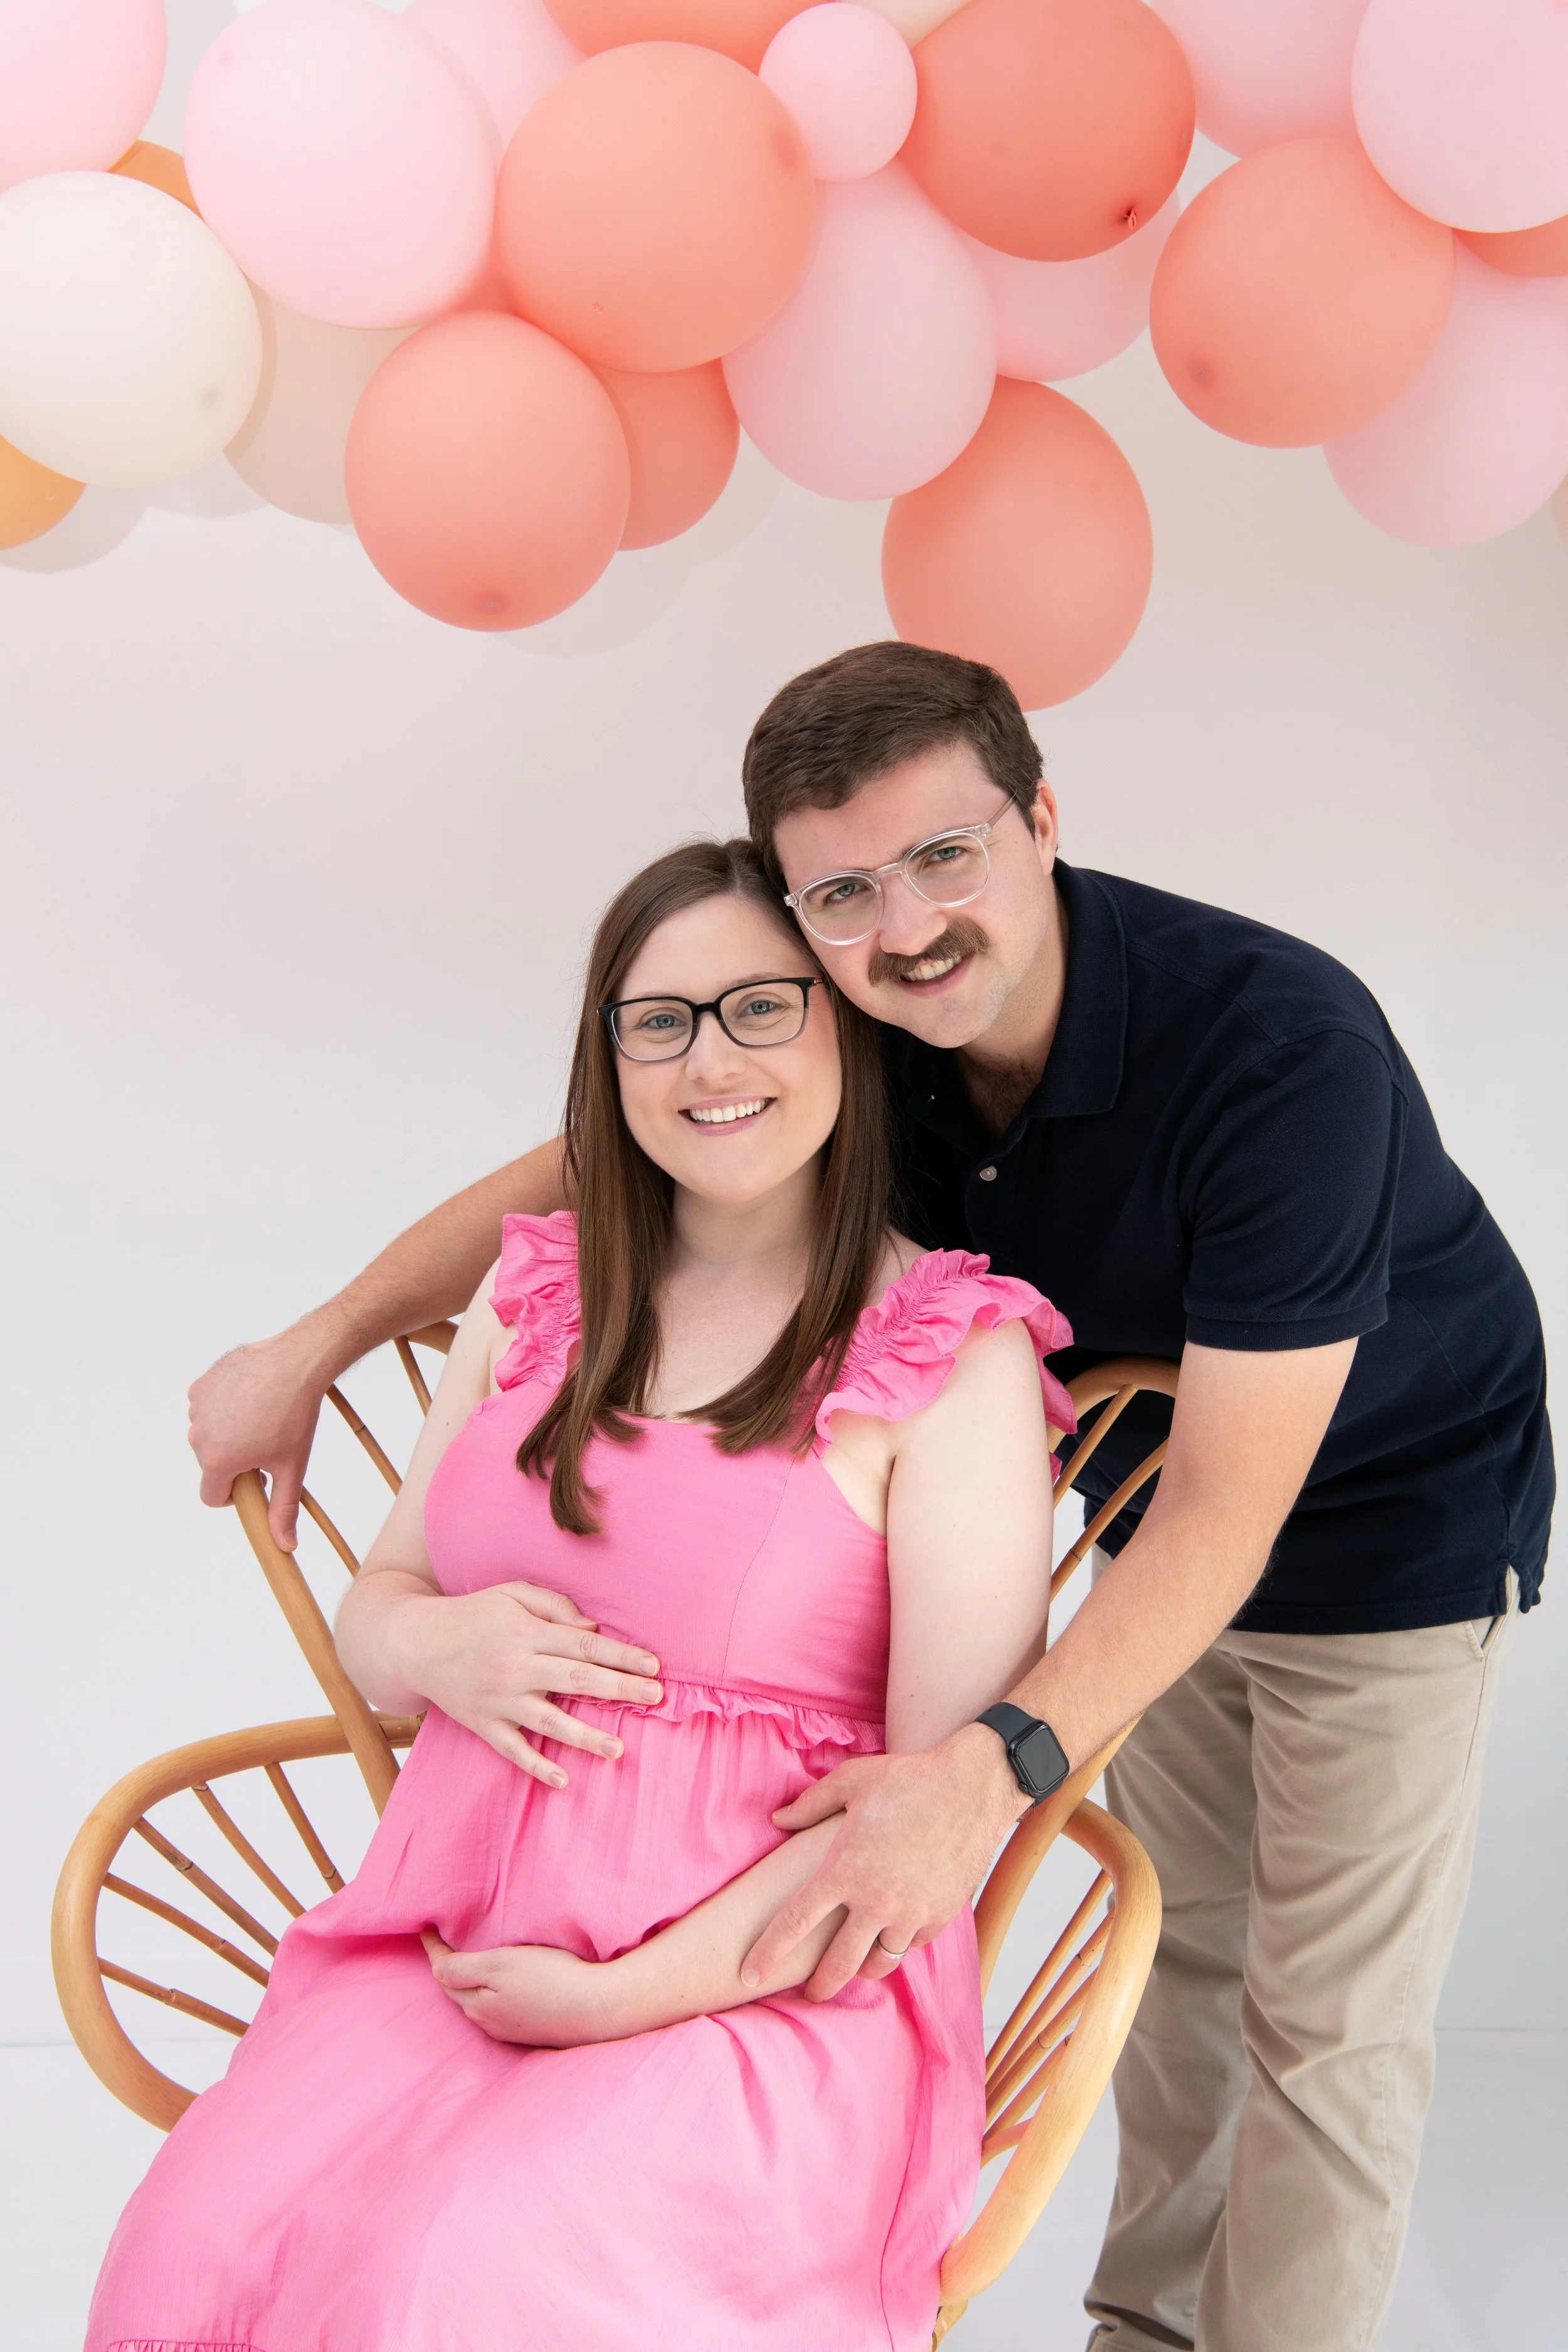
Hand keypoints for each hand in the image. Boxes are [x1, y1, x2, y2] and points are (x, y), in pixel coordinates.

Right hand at [188, 1320, 338, 1551]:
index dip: (235, 1494)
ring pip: (209, 1434)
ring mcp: (197, 1407)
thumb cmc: (295, 1416)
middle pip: (211, 1464)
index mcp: (216, 1461)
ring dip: (228, 1433)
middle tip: (266, 1443)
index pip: (212, 1497)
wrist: (298, 1362)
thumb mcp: (292, 1467)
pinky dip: (224, 1407)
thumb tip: (285, 1546)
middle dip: (234, 1460)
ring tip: (261, 1417)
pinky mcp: (201, 1384)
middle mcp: (199, 1435)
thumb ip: (282, 1509)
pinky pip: (207, 1407)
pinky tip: (250, 1398)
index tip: (256, 1478)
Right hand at [393, 1579, 662, 1786]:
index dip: (620, 1655)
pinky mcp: (483, 1724)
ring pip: (548, 1721)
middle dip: (619, 1688)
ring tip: (618, 1749)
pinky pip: (512, 1750)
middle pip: (575, 1679)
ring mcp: (498, 1700)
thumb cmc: (472, 1614)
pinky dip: (536, 1766)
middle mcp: (515, 1667)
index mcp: (526, 1633)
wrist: (415, 1643)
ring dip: (585, 1736)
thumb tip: (592, 1629)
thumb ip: (554, 1606)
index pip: (583, 1645)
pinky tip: (563, 1780)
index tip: (654, 1665)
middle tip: (656, 1697)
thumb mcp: (511, 1594)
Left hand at [423, 1929, 615, 2046]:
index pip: (444, 1974)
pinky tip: (504, 1985)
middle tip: (443, 1943)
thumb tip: (435, 1970)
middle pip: (459, 1991)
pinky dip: (492, 1993)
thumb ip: (463, 1970)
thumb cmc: (550, 1980)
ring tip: (470, 1960)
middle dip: (449, 1969)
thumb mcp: (500, 1966)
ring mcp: (510, 2028)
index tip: (425, 1928)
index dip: (433, 1949)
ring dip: (471, 1982)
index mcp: (476, 2004)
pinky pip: (501, 2008)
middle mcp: (488, 2021)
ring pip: (479, 2002)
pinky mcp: (531, 2029)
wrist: (597, 2009)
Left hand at [740, 1724, 1026, 2001]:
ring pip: (877, 1963)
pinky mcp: (939, 1916)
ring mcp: (910, 1913)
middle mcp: (875, 1901)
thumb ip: (809, 1805)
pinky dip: (897, 1946)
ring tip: (852, 1967)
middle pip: (836, 1964)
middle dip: (818, 1986)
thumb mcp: (852, 1781)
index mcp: (844, 1870)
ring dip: (860, 1969)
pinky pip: (910, 1946)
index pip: (794, 1923)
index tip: (746, 1975)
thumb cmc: (908, 1779)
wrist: (972, 1788)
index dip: (767, 1953)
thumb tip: (778, 1819)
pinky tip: (891, 1937)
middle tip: (808, 1993)